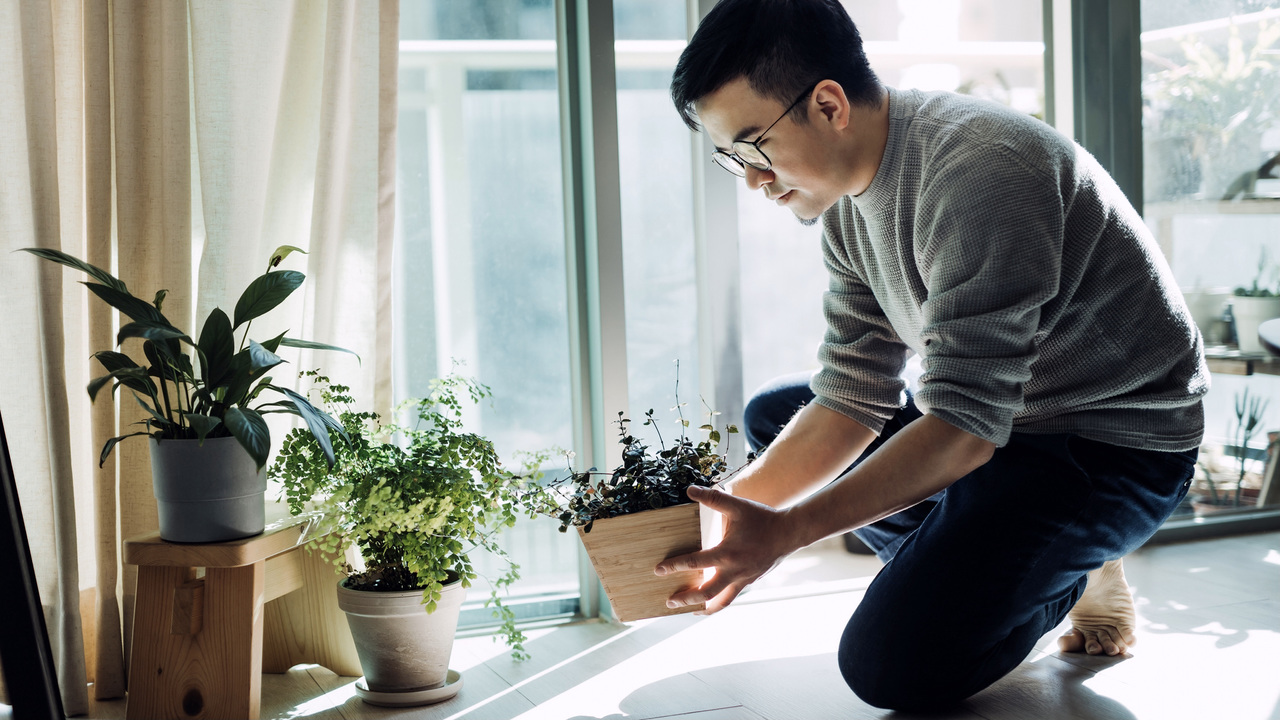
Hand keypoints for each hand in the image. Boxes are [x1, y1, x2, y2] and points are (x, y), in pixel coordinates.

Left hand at [654, 485, 800, 614]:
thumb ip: (712, 498)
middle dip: (686, 599)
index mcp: (727, 553)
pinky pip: (732, 596)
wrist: (790, 532)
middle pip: (705, 593)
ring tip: (691, 612)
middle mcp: (734, 571)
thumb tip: (690, 490)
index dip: (674, 567)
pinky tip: (713, 600)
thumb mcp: (737, 505)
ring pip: (721, 602)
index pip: (695, 562)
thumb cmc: (763, 518)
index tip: (658, 570)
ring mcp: (743, 579)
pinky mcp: (750, 581)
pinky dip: (719, 601)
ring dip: (704, 608)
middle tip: (669, 601)